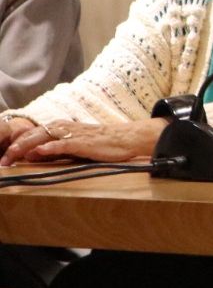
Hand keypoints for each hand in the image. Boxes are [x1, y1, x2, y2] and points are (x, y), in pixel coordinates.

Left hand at [1, 118, 167, 165]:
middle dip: (13, 147)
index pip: (30, 134)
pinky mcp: (82, 142)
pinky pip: (62, 144)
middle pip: (31, 135)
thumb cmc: (100, 144)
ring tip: (10, 156)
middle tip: (1, 161)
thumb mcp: (72, 147)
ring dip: (24, 146)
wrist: (126, 138)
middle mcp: (62, 127)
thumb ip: (52, 150)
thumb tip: (31, 156)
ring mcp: (72, 133)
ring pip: (42, 137)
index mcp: (59, 127)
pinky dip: (49, 147)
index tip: (3, 158)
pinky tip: (38, 152)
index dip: (14, 144)